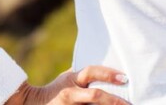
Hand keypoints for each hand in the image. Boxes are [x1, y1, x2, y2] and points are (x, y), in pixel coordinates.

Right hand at [6, 66, 130, 103]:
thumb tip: (106, 65)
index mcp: (72, 79)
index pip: (91, 72)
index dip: (108, 74)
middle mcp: (71, 94)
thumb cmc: (57, 89)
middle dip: (114, 100)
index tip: (124, 78)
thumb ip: (83, 74)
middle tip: (130, 104)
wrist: (34, 103)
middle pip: (95, 96)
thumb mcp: (68, 77)